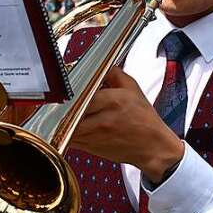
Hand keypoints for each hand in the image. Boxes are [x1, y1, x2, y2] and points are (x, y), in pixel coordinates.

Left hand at [70, 67, 184, 184]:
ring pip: (64, 124)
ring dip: (60, 117)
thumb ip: (113, 73)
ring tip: (64, 109)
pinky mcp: (88, 147)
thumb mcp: (133, 88)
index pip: (81, 93)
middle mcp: (101, 119)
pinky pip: (67, 137)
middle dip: (62, 103)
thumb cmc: (144, 120)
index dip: (71, 89)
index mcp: (113, 101)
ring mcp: (93, 135)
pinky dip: (64, 129)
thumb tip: (96, 64)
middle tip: (61, 97)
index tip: (69, 86)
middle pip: (68, 109)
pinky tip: (69, 123)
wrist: (152, 146)